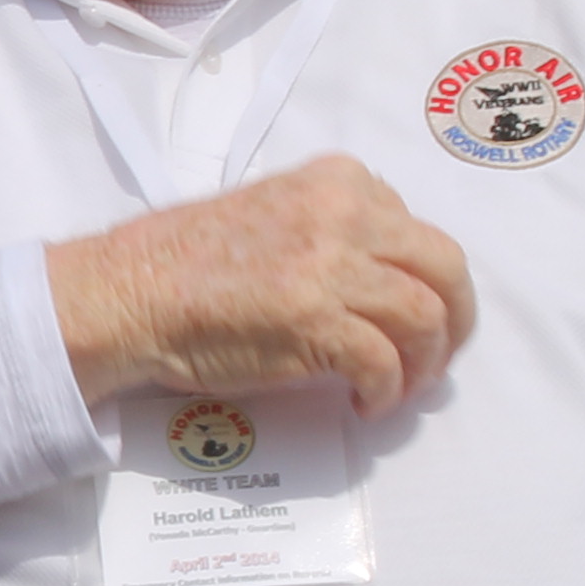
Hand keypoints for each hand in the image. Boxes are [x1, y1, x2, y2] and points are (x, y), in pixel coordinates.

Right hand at [46, 156, 476, 417]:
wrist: (128, 293)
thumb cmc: (185, 262)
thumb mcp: (276, 213)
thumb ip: (332, 229)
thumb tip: (380, 283)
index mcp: (336, 181)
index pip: (415, 227)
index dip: (426, 278)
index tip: (415, 313)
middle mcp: (344, 213)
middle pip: (445, 265)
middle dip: (456, 318)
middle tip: (438, 356)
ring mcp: (332, 265)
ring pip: (426, 316)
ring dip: (425, 363)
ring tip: (402, 389)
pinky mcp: (316, 319)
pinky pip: (384, 361)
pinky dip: (388, 391)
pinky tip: (368, 404)